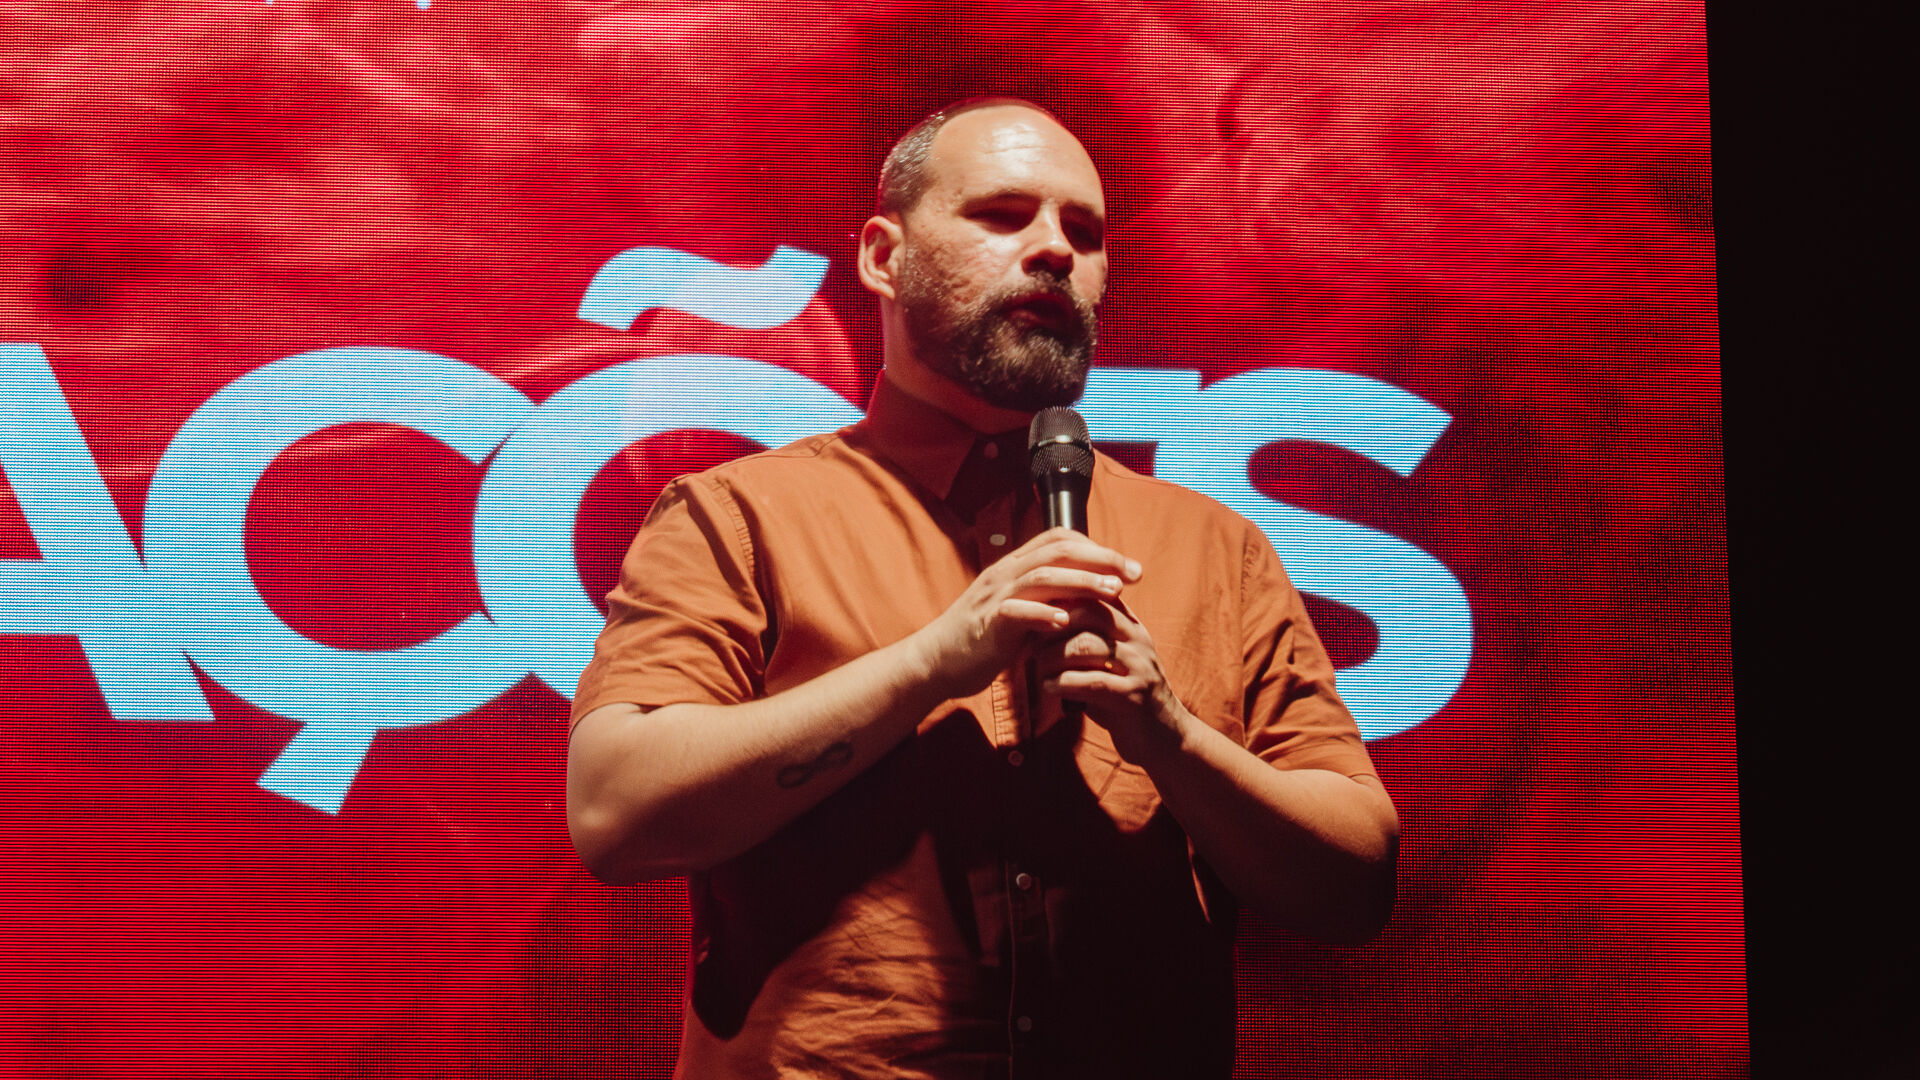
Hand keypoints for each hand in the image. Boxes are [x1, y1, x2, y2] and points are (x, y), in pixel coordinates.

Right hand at [913, 527, 1140, 698]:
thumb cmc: (985, 639)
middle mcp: (1006, 573)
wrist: (938, 661)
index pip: (1060, 539)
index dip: (1098, 548)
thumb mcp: (1022, 613)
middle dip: (1101, 559)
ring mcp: (995, 596)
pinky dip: (1043, 614)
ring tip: (1113, 592)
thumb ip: (1050, 601)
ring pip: (1042, 576)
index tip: (1129, 566)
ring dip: (1082, 581)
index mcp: (1015, 566)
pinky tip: (1066, 623)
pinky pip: (1016, 611)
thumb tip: (1089, 598)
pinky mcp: (987, 623)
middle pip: (1058, 551)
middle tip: (1134, 574)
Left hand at [1033, 597, 1190, 763]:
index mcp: (1130, 627)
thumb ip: (1085, 639)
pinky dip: (1064, 683)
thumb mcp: (1107, 662)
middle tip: (1030, 641)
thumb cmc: (1123, 696)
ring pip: (1087, 645)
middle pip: (1089, 612)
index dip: (1061, 600)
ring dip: (1053, 655)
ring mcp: (1139, 667)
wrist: (1163, 737)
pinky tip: (1048, 687)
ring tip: (1037, 666)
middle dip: (1053, 626)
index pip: (1095, 594)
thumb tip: (1040, 620)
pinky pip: (1093, 682)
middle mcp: (1137, 641)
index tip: (1033, 614)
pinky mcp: (1134, 697)